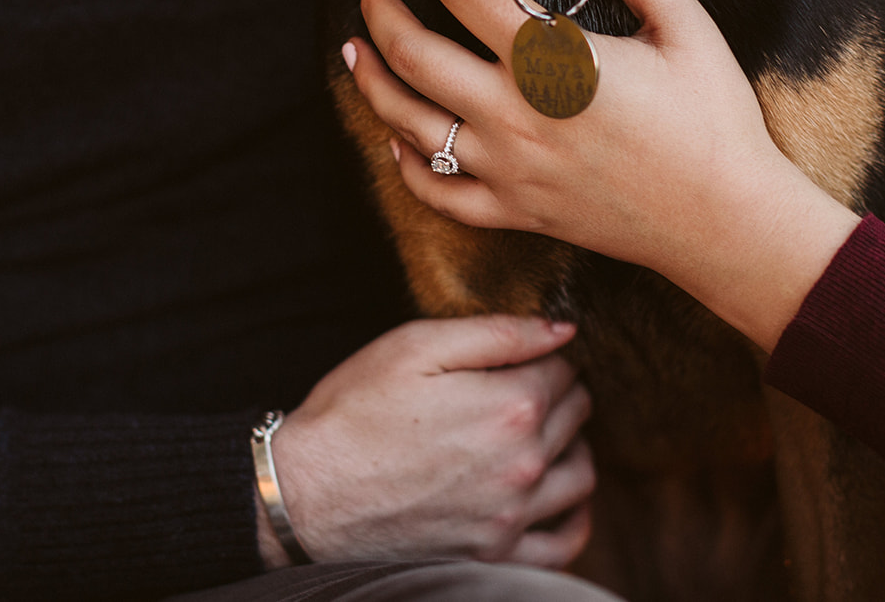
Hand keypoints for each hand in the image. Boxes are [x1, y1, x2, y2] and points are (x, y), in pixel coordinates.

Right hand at [266, 315, 593, 568]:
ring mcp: (511, 516)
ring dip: (571, 448)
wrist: (304, 495)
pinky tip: (555, 498)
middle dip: (559, 394)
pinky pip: (562, 545)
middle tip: (526, 386)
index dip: (544, 353)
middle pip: (576, 416)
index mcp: (510, 406)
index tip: (521, 355)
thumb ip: (497, 333)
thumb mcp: (415, 346)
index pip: (564, 368)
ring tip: (541, 435)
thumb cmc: (352, 413)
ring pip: (581, 475)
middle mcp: (522, 464)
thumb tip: (563, 329)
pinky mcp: (493, 555)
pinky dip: (571, 519)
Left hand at [344, 0, 860, 348]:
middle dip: (378, 7)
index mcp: (552, 61)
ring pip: (407, 123)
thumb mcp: (686, 24)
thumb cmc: (714, 121)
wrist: (727, 222)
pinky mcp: (515, 212)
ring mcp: (507, 169)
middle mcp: (513, 115)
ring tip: (356, 48)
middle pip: (412, 53)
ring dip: (372, 79)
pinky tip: (396, 137)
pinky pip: (438, 193)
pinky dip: (406, 164)